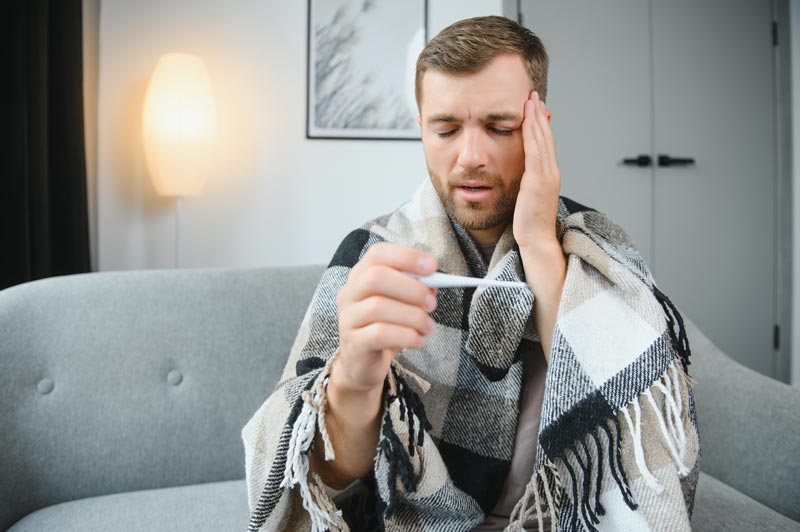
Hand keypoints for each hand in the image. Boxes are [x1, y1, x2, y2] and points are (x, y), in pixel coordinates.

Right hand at [334, 243, 437, 393]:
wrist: (363, 363)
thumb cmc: (385, 327)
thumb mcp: (400, 304)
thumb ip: (415, 289)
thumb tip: (433, 283)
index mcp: (361, 275)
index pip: (378, 254)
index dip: (406, 256)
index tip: (432, 266)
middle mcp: (350, 293)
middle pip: (376, 277)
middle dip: (411, 288)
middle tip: (432, 303)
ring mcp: (348, 318)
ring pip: (379, 307)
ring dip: (413, 316)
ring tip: (428, 327)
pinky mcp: (353, 343)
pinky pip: (380, 334)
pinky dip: (406, 336)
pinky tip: (417, 340)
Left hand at [512, 90, 561, 250]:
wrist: (537, 239)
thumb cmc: (530, 222)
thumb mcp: (528, 196)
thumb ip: (526, 181)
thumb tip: (520, 173)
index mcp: (549, 174)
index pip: (545, 143)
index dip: (540, 124)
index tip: (535, 107)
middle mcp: (551, 171)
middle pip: (546, 136)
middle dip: (539, 115)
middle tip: (533, 96)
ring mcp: (547, 175)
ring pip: (542, 140)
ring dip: (536, 118)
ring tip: (530, 101)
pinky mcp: (538, 180)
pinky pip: (535, 151)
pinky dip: (531, 133)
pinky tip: (526, 120)